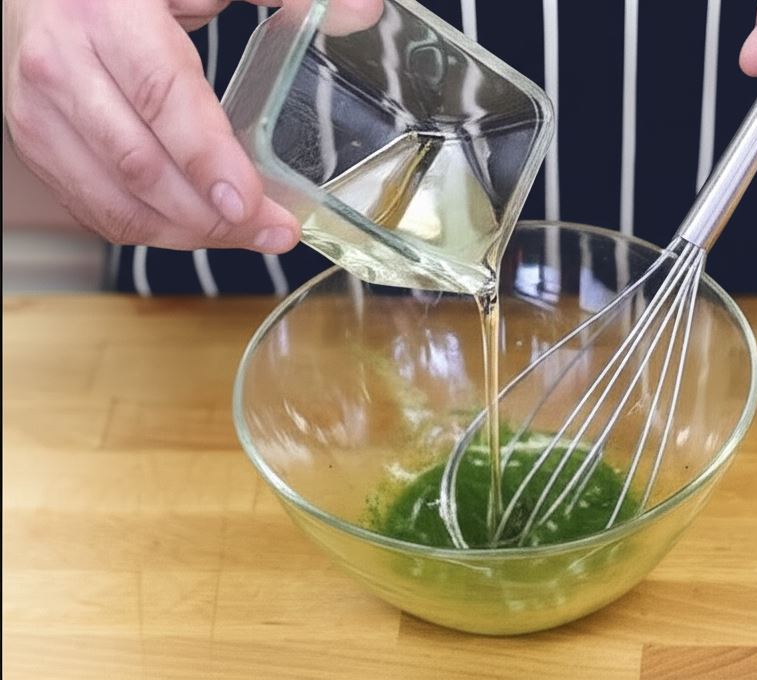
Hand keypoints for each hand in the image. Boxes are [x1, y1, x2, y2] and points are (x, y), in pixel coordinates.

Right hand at [2, 0, 380, 251]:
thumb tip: (365, 11)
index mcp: (105, 12)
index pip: (161, 97)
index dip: (209, 160)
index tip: (252, 204)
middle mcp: (60, 65)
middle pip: (142, 168)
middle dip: (217, 217)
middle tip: (276, 232)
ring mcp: (38, 112)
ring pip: (118, 203)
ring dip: (191, 234)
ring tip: (250, 236)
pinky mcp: (38, 146)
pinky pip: (98, 211)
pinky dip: (156, 231)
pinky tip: (203, 227)